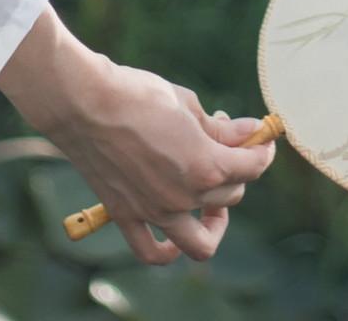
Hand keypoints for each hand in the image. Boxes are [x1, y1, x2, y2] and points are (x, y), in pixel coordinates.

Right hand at [0, 7, 274, 263]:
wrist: (85, 103)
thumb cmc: (139, 94)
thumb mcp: (189, 104)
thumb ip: (221, 128)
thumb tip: (249, 132)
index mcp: (206, 167)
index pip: (252, 167)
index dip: (262, 150)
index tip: (261, 139)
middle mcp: (184, 197)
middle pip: (230, 195)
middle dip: (236, 168)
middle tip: (223, 141)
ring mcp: (154, 212)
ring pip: (201, 240)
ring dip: (215, 222)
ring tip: (213, 198)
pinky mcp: (126, 215)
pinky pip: (152, 251)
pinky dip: (168, 251)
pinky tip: (177, 236)